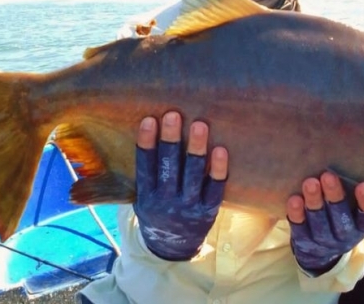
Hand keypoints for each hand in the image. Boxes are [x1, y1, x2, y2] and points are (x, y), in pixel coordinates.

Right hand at [134, 111, 228, 260]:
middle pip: (168, 167)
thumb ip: (146, 174)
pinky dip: (218, 170)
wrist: (172, 248)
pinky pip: (215, 189)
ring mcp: (188, 207)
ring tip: (199, 125)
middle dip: (171, 140)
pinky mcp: (208, 211)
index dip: (146, 143)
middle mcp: (166, 202)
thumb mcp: (142, 199)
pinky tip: (221, 150)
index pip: (145, 166)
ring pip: (192, 175)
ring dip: (196, 149)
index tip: (149, 120)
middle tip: (173, 115)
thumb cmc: (157, 211)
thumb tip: (148, 130)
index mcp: (146, 197)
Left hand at [287, 171, 363, 275]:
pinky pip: (300, 230)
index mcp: (360, 226)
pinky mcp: (305, 243)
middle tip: (328, 176)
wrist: (321, 252)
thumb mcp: (350, 210)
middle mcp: (345, 236)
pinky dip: (297, 215)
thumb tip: (344, 156)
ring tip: (310, 183)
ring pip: (320, 223)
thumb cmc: (338, 217)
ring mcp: (324, 242)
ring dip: (314, 202)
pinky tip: (294, 200)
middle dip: (334, 196)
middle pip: (340, 217)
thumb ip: (350, 191)